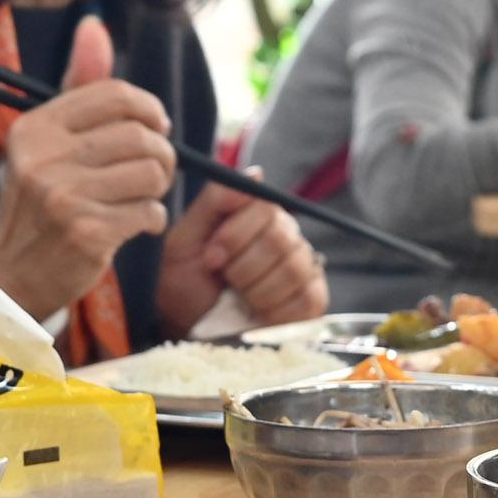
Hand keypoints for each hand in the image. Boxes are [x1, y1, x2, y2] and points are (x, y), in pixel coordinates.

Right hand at [0, 18, 175, 322]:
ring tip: (143, 198)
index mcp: (36, 128)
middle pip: (140, 135)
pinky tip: (133, 225)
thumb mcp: (47, 142)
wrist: (10, 273)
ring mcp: (65, 197)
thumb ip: (78, 89)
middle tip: (156, 169)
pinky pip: (149, 212)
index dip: (149, 108)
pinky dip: (151, 219)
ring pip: (151, 173)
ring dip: (159, 188)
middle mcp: (45, 159)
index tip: (156, 126)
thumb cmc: (39, 201)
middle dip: (162, 153)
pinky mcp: (87, 234)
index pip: (115, 95)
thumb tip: (94, 26)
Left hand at [154, 187, 327, 335]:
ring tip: (238, 297)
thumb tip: (256, 173)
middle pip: (280, 240)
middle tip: (222, 280)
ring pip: (293, 270)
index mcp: (257, 214)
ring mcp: (304, 266)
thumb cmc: (184, 278)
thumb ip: (214, 201)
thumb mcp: (185, 238)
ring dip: (255, 292)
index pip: (265, 208)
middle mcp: (286, 235)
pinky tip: (257, 313)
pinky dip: (275, 312)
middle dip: (241, 268)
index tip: (211, 258)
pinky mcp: (313, 299)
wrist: (188, 324)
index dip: (235, 237)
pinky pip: (307, 300)